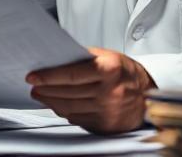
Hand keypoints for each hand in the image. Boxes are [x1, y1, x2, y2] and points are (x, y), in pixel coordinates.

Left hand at [26, 47, 154, 133]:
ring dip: (51, 102)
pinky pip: (77, 119)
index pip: (71, 74)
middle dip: (45, 90)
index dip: (48, 77)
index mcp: (109, 69)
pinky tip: (57, 105)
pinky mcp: (105, 124)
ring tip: (41, 95)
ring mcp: (107, 110)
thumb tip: (56, 59)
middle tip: (33, 86)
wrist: (148, 96)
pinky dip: (64, 112)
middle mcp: (109, 91)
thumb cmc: (126, 72)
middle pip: (67, 93)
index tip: (33, 77)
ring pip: (70, 108)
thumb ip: (84, 58)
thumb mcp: (109, 57)